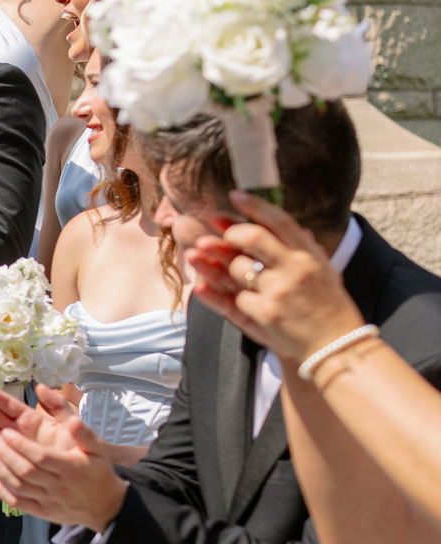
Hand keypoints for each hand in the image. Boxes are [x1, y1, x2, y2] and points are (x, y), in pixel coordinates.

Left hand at [0, 381, 127, 527]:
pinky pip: (16, 502)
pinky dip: (0, 489)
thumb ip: (84, 433)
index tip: (6, 432)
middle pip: (25, 471)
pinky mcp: (40, 512)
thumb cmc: (98, 473)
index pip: (41, 457)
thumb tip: (73, 420)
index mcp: (71, 468)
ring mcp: (47, 501)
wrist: (106, 507)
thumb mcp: (97, 450)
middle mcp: (58, 486)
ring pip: (17, 486)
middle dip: (5, 453)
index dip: (21, 445)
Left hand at [185, 190, 365, 366]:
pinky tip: (209, 290)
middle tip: (215, 232)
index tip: (235, 195)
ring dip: (221, 267)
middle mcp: (294, 269)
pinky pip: (233, 298)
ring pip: (237, 268)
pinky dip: (224, 297)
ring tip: (206, 263)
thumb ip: (306, 250)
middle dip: (229, 233)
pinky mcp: (265, 314)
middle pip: (252, 238)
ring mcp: (278, 292)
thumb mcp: (326, 273)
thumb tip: (295, 228)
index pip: (280, 221)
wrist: (337, 348)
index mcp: (309, 256)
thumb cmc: (330, 308)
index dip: (255, 206)